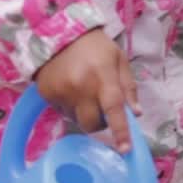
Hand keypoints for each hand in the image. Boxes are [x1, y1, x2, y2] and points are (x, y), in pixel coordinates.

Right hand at [34, 28, 139, 153]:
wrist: (58, 32)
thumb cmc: (95, 47)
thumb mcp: (118, 59)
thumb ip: (128, 87)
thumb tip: (136, 114)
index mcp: (102, 76)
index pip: (114, 108)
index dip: (120, 131)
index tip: (125, 150)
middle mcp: (80, 86)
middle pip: (91, 124)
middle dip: (99, 123)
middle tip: (100, 108)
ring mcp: (61, 92)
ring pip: (76, 119)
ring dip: (83, 113)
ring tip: (83, 92)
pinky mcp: (46, 94)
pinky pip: (61, 112)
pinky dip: (69, 106)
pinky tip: (69, 89)